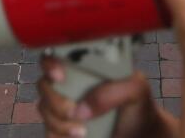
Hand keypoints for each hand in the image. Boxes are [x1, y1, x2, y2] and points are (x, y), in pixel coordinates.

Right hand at [36, 55, 170, 137]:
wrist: (142, 136)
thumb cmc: (138, 107)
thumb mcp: (136, 90)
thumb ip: (113, 91)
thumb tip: (81, 108)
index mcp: (84, 66)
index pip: (56, 56)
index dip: (50, 63)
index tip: (60, 76)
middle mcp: (69, 84)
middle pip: (43, 85)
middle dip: (56, 101)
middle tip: (74, 112)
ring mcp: (63, 107)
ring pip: (44, 111)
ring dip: (60, 123)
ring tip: (83, 132)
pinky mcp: (62, 129)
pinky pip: (48, 133)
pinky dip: (59, 137)